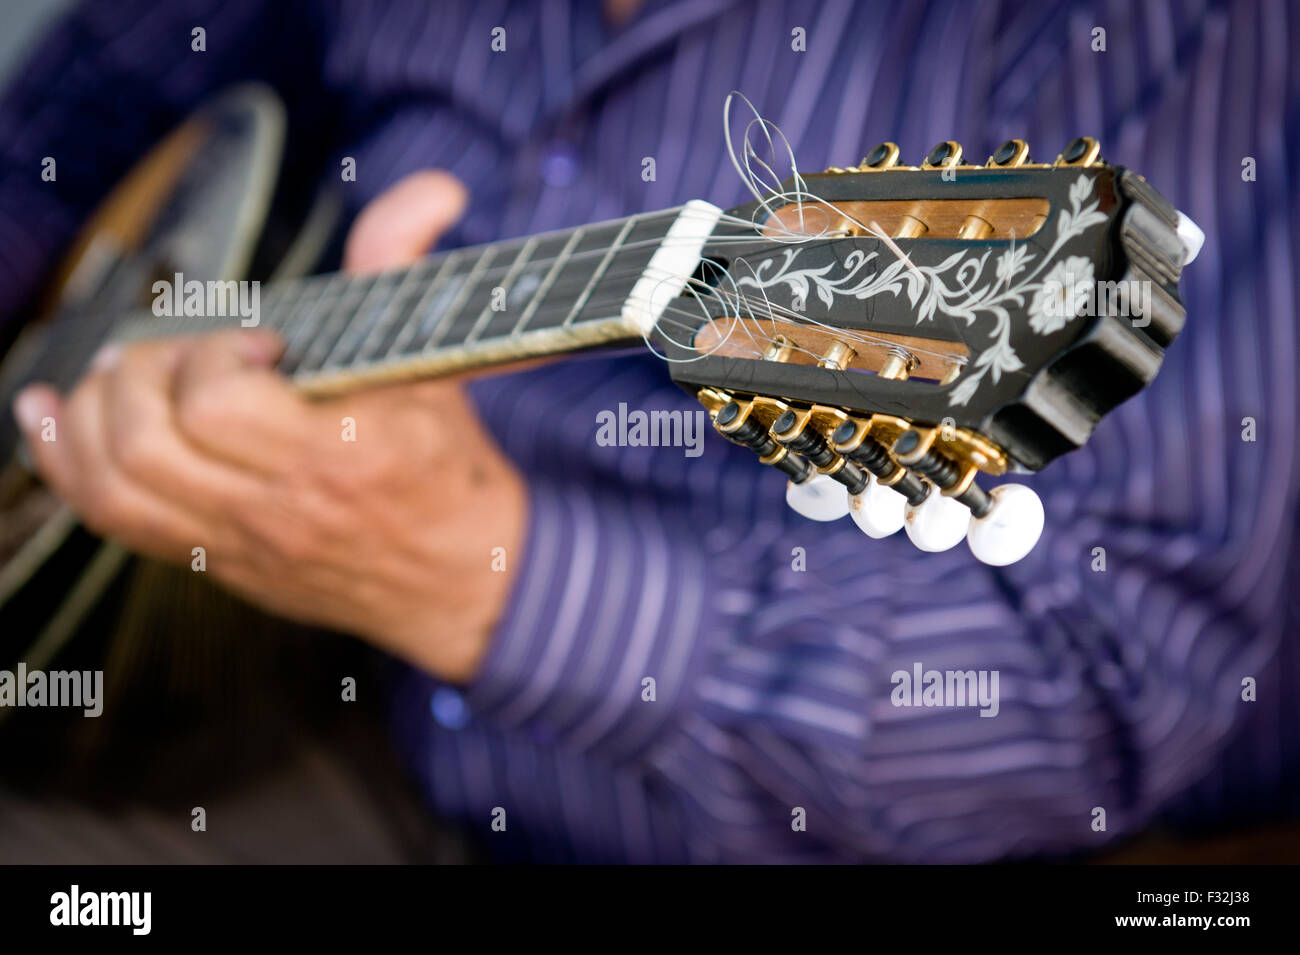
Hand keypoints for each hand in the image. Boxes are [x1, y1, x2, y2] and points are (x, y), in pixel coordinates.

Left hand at [11, 171, 526, 682]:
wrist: (464, 579)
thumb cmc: (447, 472)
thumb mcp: (437, 368)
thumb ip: (408, 271)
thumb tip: (434, 188)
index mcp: (342, 457)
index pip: (219, 405)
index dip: (216, 353)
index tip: (259, 343)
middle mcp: (282, 509)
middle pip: (144, 443)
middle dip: (141, 374)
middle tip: (184, 356)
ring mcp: (242, 544)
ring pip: (113, 485)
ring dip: (93, 414)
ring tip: (123, 379)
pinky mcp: (218, 563)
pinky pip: (110, 520)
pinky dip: (63, 459)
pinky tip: (49, 413)